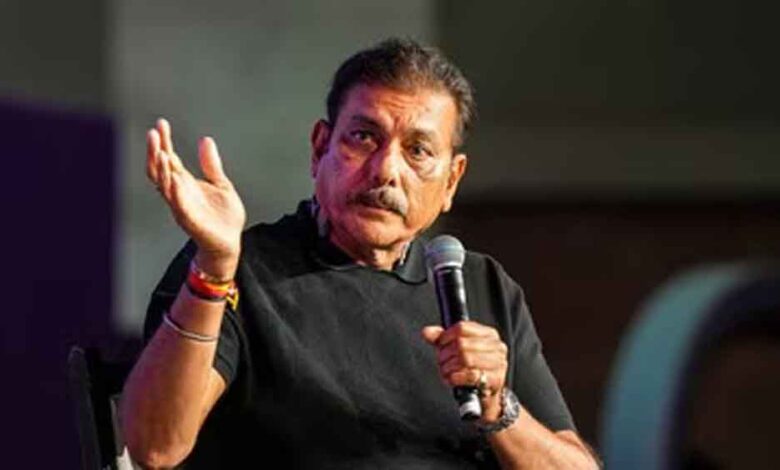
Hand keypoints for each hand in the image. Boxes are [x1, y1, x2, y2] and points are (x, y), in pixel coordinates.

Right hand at [147, 118, 245, 278]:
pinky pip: (178, 204)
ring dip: (161, 169)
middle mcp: (179, 193)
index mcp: (185, 183)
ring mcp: (182, 206)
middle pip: (160, 169)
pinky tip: (174, 177)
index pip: (169, 158)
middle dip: (155, 151)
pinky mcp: (190, 219)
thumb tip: (205, 140)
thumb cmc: (223, 216)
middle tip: (154, 132)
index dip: (163, 142)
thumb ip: (211, 164)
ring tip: (160, 151)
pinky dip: (175, 191)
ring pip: (164, 185)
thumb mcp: (221, 183)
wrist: (229, 242)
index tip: (160, 124)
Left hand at [422, 321, 508, 421]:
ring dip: (449, 367)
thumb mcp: (455, 350)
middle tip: (442, 362)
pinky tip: (452, 379)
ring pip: (465, 358)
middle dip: (445, 355)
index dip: (446, 337)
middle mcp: (497, 347)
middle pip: (462, 344)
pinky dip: (456, 377)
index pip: (462, 328)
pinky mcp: (495, 379)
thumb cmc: (471, 369)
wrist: (485, 395)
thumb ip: (440, 339)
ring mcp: (498, 363)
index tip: (440, 345)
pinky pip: (471, 375)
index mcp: (488, 334)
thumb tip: (427, 332)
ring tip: (446, 371)